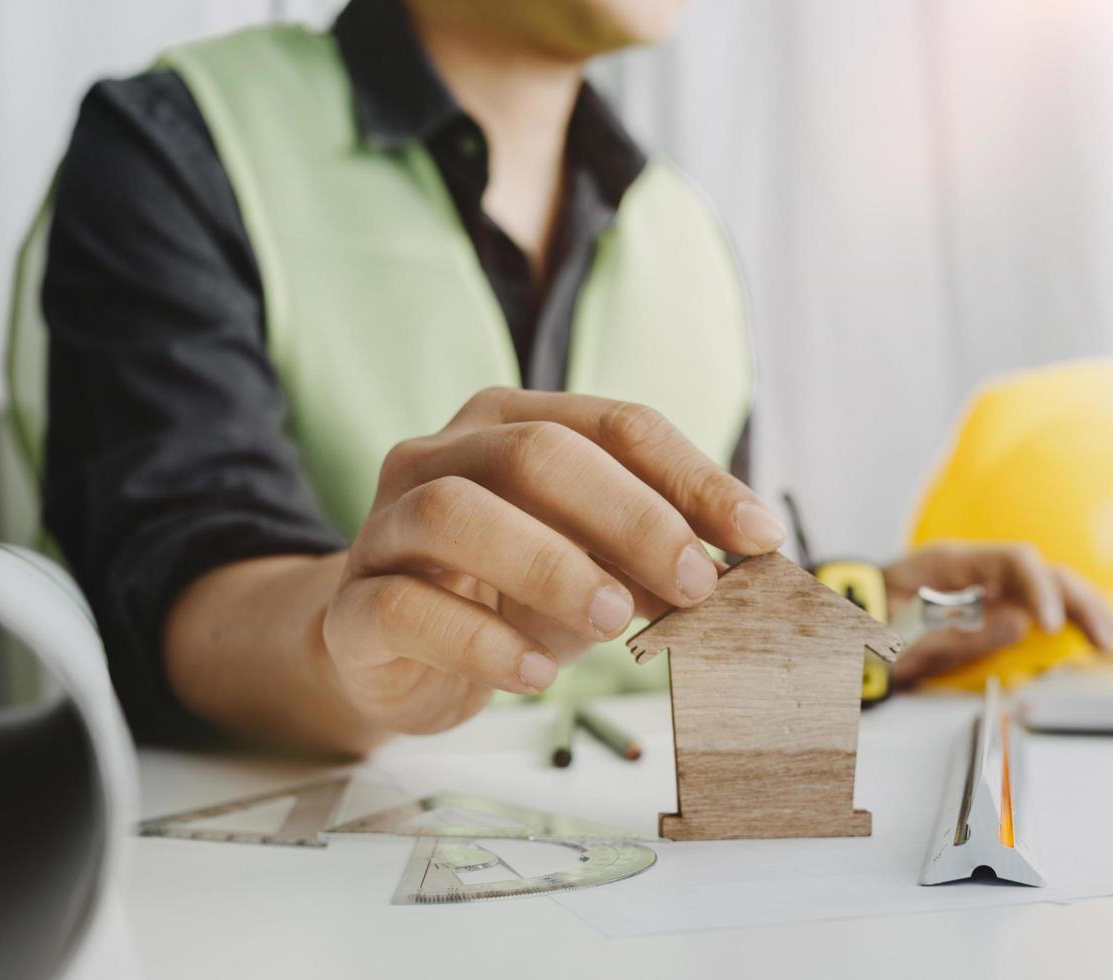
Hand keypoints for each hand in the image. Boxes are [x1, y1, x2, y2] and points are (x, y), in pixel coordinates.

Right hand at [322, 388, 784, 733]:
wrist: (392, 654)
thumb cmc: (504, 595)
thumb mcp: (592, 565)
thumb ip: (651, 554)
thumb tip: (739, 564)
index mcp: (510, 423)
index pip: (616, 425)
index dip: (694, 478)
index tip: (759, 536)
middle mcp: (441, 456)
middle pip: (537, 452)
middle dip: (631, 517)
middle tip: (694, 584)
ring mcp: (387, 525)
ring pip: (457, 513)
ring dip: (552, 565)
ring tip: (615, 621)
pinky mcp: (353, 605)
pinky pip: (406, 606)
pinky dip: (480, 641)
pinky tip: (535, 676)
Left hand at [883, 543, 1112, 686]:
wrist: (841, 625)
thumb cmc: (865, 621)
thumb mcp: (905, 634)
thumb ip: (961, 632)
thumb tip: (1020, 624)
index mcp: (952, 562)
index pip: (1015, 560)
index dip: (1041, 589)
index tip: (1051, 625)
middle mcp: (975, 569)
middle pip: (1042, 572)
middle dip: (1079, 600)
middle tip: (1105, 637)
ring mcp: (984, 588)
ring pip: (1046, 587)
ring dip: (1082, 608)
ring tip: (1109, 637)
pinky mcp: (988, 609)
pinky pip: (1034, 609)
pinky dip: (1066, 620)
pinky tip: (1089, 634)